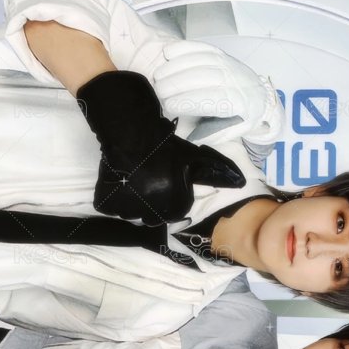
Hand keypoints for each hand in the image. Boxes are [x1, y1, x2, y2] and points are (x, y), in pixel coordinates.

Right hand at [76, 71, 245, 226]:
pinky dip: (114, 198)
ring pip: (132, 214)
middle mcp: (154, 211)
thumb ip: (217, 171)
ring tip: (134, 180)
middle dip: (152, 202)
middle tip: (148, 181)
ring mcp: (129, 209)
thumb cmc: (165, 145)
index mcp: (176, 204)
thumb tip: (240, 181)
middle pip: (153, 216)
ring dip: (133, 201)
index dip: (170, 195)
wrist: (131, 132)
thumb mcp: (194, 158)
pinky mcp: (108, 202)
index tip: (164, 181)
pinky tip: (121, 181)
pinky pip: (112, 208)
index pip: (175, 211)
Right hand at [153, 42, 284, 146]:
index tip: (169, 106)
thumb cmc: (241, 118)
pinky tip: (168, 53)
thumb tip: (184, 133)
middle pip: (202, 77)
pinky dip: (183, 49)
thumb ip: (209, 133)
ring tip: (158, 76)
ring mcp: (228, 64)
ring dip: (176, 66)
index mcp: (237, 103)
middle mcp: (234, 80)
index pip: (210, 100)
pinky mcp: (221, 53)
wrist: (260, 98)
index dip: (187, 101)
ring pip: (200, 60)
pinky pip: (201, 47)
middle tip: (158, 91)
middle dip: (177, 83)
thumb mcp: (230, 132)